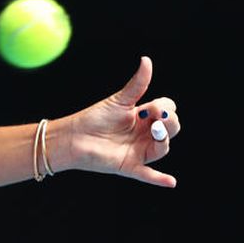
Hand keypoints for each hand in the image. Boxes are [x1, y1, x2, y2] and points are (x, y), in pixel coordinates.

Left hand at [62, 56, 180, 186]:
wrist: (72, 136)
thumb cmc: (94, 117)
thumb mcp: (119, 100)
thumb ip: (137, 84)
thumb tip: (146, 60)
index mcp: (144, 117)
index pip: (168, 111)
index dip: (166, 108)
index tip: (152, 106)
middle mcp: (145, 135)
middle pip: (171, 129)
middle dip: (170, 121)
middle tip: (158, 117)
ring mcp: (139, 151)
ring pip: (163, 148)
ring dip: (164, 140)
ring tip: (156, 131)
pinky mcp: (129, 166)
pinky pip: (148, 175)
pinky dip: (159, 179)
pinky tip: (171, 182)